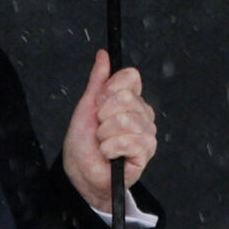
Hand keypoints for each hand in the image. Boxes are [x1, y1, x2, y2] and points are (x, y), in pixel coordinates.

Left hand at [64, 50, 157, 212]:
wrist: (82, 173)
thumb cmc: (84, 144)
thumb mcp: (86, 107)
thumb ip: (97, 80)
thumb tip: (103, 54)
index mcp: (130, 99)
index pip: (131, 77)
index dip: (109, 90)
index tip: (98, 105)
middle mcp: (142, 113)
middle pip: (126, 98)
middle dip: (103, 116)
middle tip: (99, 129)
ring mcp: (147, 132)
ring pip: (126, 121)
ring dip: (105, 135)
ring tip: (103, 144)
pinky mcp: (146, 151)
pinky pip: (129, 141)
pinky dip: (111, 149)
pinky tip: (110, 155)